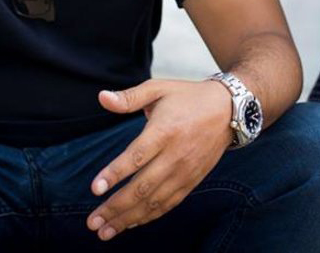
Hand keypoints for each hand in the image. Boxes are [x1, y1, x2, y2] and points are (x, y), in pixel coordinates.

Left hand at [86, 78, 232, 240]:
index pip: (137, 156)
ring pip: (154, 201)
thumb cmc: (188, 97)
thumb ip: (129, 97)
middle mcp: (175, 154)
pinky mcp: (192, 180)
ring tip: (105, 231)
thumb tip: (102, 98)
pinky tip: (130, 224)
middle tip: (92, 222)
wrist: (228, 110)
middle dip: (115, 207)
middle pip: (142, 186)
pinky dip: (148, 216)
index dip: (115, 174)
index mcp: (165, 130)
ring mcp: (185, 171)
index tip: (95, 188)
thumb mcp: (159, 89)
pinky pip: (168, 203)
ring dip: (128, 219)